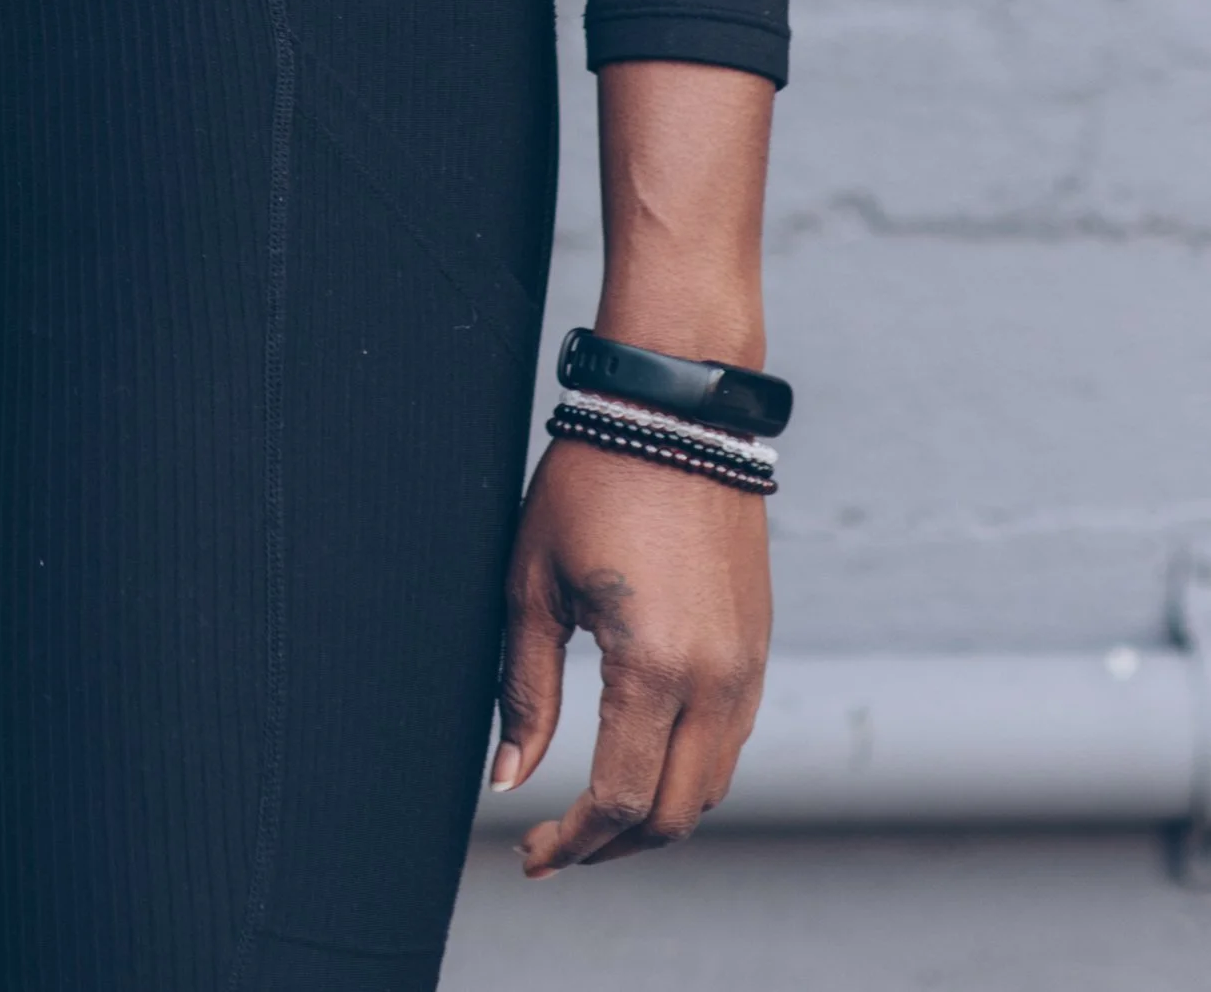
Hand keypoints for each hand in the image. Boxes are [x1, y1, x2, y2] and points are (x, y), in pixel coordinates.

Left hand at [491, 433, 770, 871]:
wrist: (677, 413)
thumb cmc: (592, 482)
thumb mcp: (534, 581)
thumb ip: (524, 689)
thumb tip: (509, 777)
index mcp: (654, 666)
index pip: (619, 799)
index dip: (571, 842)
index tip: (531, 854)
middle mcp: (716, 680)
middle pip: (673, 815)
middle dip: (612, 847)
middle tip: (555, 846)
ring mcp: (748, 667)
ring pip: (711, 788)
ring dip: (653, 817)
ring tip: (592, 815)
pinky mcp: (758, 649)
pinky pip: (730, 744)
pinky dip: (688, 775)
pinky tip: (640, 761)